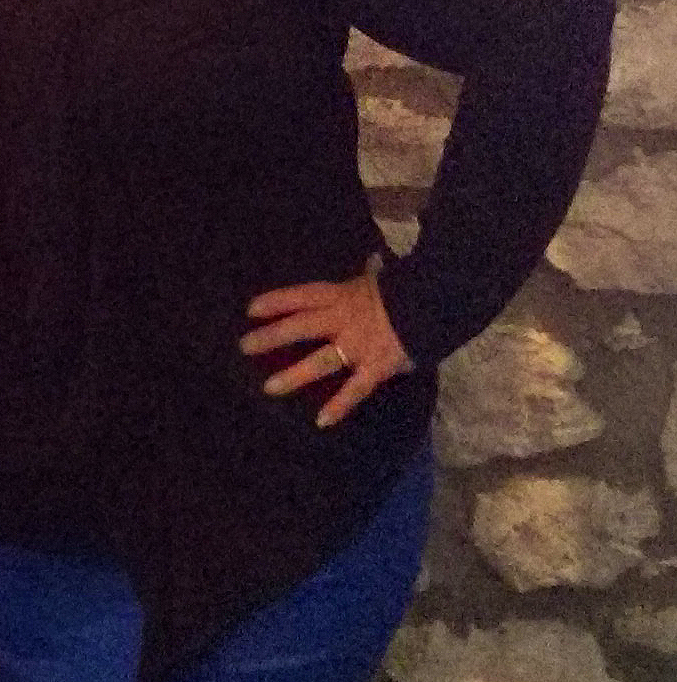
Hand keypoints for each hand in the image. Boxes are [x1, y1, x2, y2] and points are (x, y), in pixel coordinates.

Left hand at [239, 260, 414, 428]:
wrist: (436, 300)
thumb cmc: (409, 287)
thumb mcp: (382, 276)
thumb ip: (372, 274)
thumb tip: (373, 261)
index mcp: (343, 295)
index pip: (302, 296)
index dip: (276, 301)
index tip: (251, 310)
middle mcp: (343, 319)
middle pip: (300, 327)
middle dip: (271, 337)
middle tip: (245, 347)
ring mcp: (358, 345)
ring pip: (320, 361)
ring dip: (294, 375)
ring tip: (269, 388)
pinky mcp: (375, 367)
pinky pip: (355, 389)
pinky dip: (340, 405)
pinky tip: (321, 421)